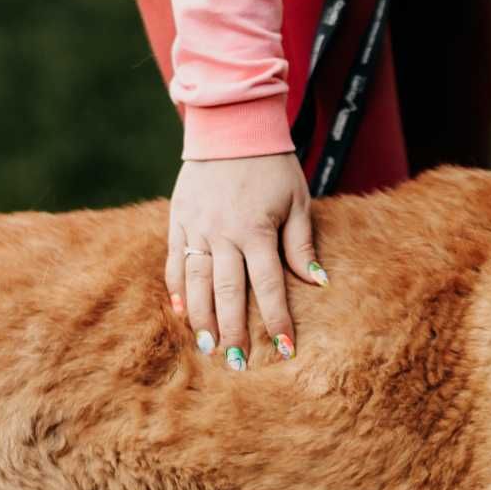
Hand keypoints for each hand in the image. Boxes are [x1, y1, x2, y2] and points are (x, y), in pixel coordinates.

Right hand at [166, 153, 324, 368]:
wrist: (231, 125)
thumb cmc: (272, 164)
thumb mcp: (297, 200)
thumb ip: (302, 244)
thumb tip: (316, 283)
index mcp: (256, 230)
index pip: (269, 286)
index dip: (277, 320)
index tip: (284, 349)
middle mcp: (223, 233)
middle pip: (228, 293)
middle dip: (234, 331)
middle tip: (237, 364)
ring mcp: (196, 228)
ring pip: (196, 284)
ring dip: (202, 319)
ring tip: (208, 348)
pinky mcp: (178, 220)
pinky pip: (174, 262)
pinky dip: (176, 290)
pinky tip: (181, 315)